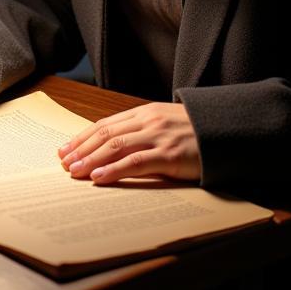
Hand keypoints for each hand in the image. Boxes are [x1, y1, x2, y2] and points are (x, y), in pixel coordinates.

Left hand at [59, 102, 200, 183]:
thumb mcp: (164, 124)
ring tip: (74, 171)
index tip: (65, 148)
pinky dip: (114, 169)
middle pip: (104, 134)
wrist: (227, 132)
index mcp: (143, 112)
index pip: (104, 124)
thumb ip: (140, 131)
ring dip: (91, 159)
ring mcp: (158, 137)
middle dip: (81, 148)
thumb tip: (109, 148)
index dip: (82, 137)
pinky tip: (99, 177)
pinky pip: (136, 162)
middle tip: (63, 162)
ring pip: (115, 146)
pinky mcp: (170, 155)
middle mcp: (147, 121)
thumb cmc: (194, 132)